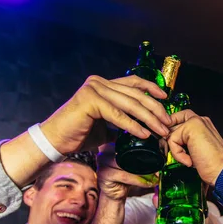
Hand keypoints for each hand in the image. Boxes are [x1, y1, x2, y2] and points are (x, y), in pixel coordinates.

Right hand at [41, 75, 171, 153]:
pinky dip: (133, 125)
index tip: (166, 98)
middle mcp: (98, 82)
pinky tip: (144, 134)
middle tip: (168, 122)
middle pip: (135, 93)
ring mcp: (93, 89)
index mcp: (102, 84)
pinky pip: (118, 115)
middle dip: (155, 108)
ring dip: (149, 119)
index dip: (151, 88)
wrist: (54, 142)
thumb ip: (120, 122)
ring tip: (161, 130)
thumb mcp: (105, 126)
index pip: (133, 82)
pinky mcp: (90, 101)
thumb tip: (141, 129)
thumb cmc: (78, 135)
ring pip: (130, 104)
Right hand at [96, 143, 158, 200]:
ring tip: (154, 177)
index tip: (158, 153)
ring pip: (127, 165)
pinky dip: (139, 180)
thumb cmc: (124, 177)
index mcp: (112, 144)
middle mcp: (105, 150)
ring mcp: (103, 162)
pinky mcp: (104, 174)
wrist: (114, 194)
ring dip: (144, 172)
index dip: (144, 147)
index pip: (129, 142)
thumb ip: (140, 156)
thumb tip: (161, 152)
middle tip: (158, 168)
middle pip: (128, 153)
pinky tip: (148, 183)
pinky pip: (125, 176)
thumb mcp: (132, 163)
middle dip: (145, 162)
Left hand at [167, 110, 222, 185]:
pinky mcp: (191, 127)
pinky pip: (172, 140)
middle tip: (177, 154)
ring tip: (189, 159)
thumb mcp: (195, 151)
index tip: (173, 148)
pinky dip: (178, 154)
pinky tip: (190, 161)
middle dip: (170, 140)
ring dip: (176, 151)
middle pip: (172, 123)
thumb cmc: (213, 166)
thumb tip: (167, 141)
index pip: (180, 120)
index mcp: (203, 125)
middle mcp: (200, 120)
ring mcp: (196, 122)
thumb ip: (184, 142)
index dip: (173, 132)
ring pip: (171, 133)